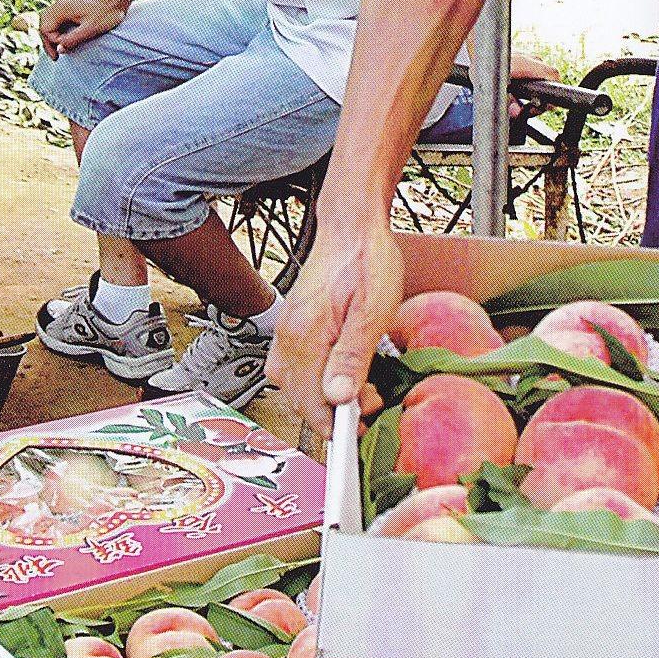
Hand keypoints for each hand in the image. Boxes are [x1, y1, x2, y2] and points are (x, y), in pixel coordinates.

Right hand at [38, 0, 124, 56]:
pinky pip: (57, 17)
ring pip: (49, 20)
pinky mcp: (70, 3)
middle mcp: (59, 2)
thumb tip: (59, 50)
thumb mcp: (90, 29)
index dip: (51, 43)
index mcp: (61, 8)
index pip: (46, 29)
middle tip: (55, 56)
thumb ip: (73, 40)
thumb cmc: (107, 12)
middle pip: (44, 24)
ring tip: (58, 48)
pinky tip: (64, 37)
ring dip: (52, 35)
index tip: (60, 54)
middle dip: (48, 41)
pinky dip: (58, 28)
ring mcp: (64, 2)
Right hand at [268, 220, 401, 438]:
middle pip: (300, 400)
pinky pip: (296, 369)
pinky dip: (317, 379)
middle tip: (370, 400)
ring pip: (296, 387)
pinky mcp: (292, 328)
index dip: (336, 425)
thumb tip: (339, 398)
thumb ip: (353, 358)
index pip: (310, 403)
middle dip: (334, 411)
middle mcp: (287, 337)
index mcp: (304, 336)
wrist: (352, 228)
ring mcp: (286, 333)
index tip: (359, 429)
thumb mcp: (371, 313)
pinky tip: (340, 370)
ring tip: (360, 385)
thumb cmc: (367, 262)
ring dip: (325, 396)